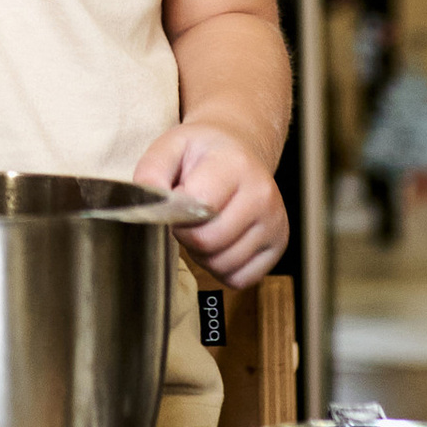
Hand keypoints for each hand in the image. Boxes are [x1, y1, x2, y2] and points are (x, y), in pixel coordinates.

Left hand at [137, 119, 287, 284]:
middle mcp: (261, 194)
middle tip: (187, 218)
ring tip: (205, 227)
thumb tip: (147, 209)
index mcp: (234, 165)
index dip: (176, 214)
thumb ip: (151, 173)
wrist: (240, 149)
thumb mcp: (170, 147)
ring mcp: (274, 221)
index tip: (174, 203)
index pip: (198, 208)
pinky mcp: (279, 244)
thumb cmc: (202, 152)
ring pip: (223, 265)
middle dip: (187, 236)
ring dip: (204, 254)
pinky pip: (241, 279)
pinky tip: (221, 242)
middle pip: (209, 242)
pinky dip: (223, 268)